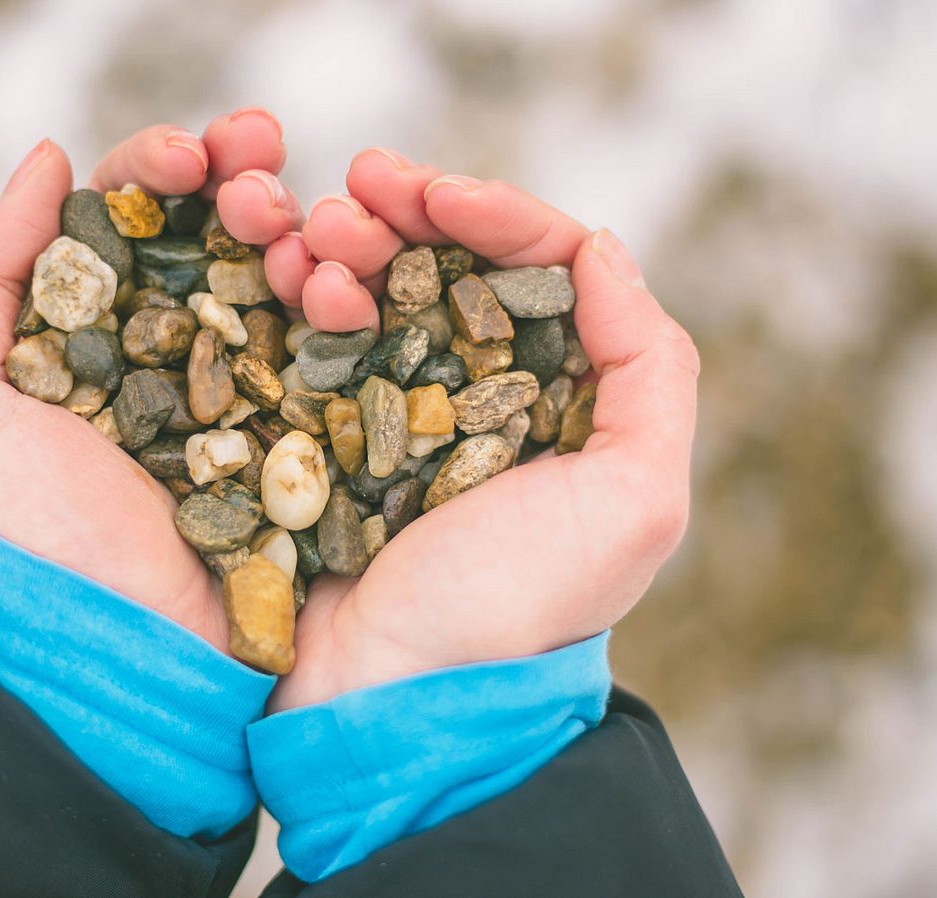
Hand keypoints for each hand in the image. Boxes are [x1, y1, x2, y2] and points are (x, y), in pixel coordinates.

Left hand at [0, 110, 303, 649]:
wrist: (132, 652)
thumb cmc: (36, 535)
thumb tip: (50, 157)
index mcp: (99, 337)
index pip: (132, 226)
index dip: (159, 171)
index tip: (188, 154)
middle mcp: (178, 355)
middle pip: (215, 239)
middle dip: (240, 180)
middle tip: (264, 151)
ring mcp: (252, 390)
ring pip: (281, 278)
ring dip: (298, 225)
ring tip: (301, 217)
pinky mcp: (313, 429)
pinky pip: (336, 344)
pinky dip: (345, 295)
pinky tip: (340, 272)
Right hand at [263, 149, 699, 708]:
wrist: (390, 697)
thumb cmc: (517, 607)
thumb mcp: (634, 502)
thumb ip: (651, 371)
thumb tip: (603, 250)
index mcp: (562, 402)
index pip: (543, 275)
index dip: (497, 217)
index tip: (440, 195)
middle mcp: (484, 397)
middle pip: (453, 270)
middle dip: (410, 214)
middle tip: (361, 182)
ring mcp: (399, 413)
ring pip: (379, 293)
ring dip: (348, 243)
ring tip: (315, 229)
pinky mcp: (327, 433)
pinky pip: (316, 341)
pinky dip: (302, 297)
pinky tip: (285, 272)